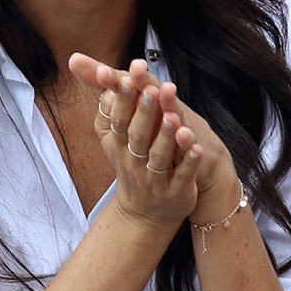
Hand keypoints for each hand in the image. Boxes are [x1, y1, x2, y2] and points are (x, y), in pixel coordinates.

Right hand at [96, 74, 202, 227]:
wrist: (143, 213)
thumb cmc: (131, 165)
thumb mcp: (116, 139)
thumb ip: (110, 107)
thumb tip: (93, 77)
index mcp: (119, 146)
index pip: (118, 121)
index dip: (122, 100)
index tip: (127, 79)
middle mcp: (134, 162)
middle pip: (137, 136)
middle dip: (143, 113)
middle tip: (151, 90)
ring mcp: (154, 179)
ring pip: (160, 156)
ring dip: (166, 137)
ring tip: (174, 117)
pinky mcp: (176, 192)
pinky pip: (183, 176)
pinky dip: (189, 162)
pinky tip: (197, 148)